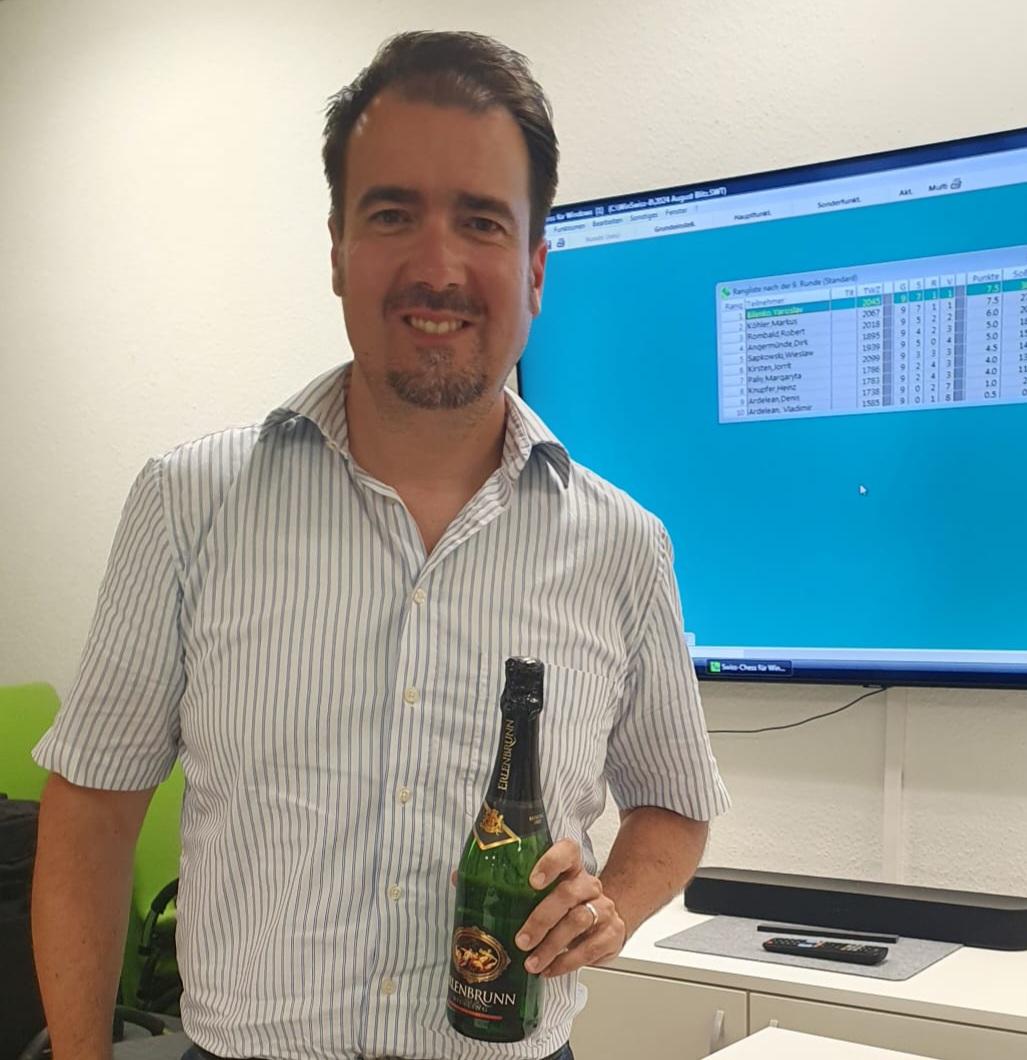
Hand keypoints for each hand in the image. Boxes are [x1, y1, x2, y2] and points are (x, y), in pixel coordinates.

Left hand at [514, 838, 625, 977]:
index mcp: (571, 868)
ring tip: (532, 963)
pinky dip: (567, 962)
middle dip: (541, 919)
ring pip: (578, 921)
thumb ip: (519, 891)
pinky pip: (590, 948)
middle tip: (521, 940)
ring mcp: (604, 908)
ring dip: (551, 946)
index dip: (551, 862)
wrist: (604, 922)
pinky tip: (550, 969)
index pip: (567, 852)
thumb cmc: (566, 907)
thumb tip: (471, 889)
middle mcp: (589, 885)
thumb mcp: (547, 894)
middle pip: (568, 894)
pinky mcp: (612, 933)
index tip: (533, 881)